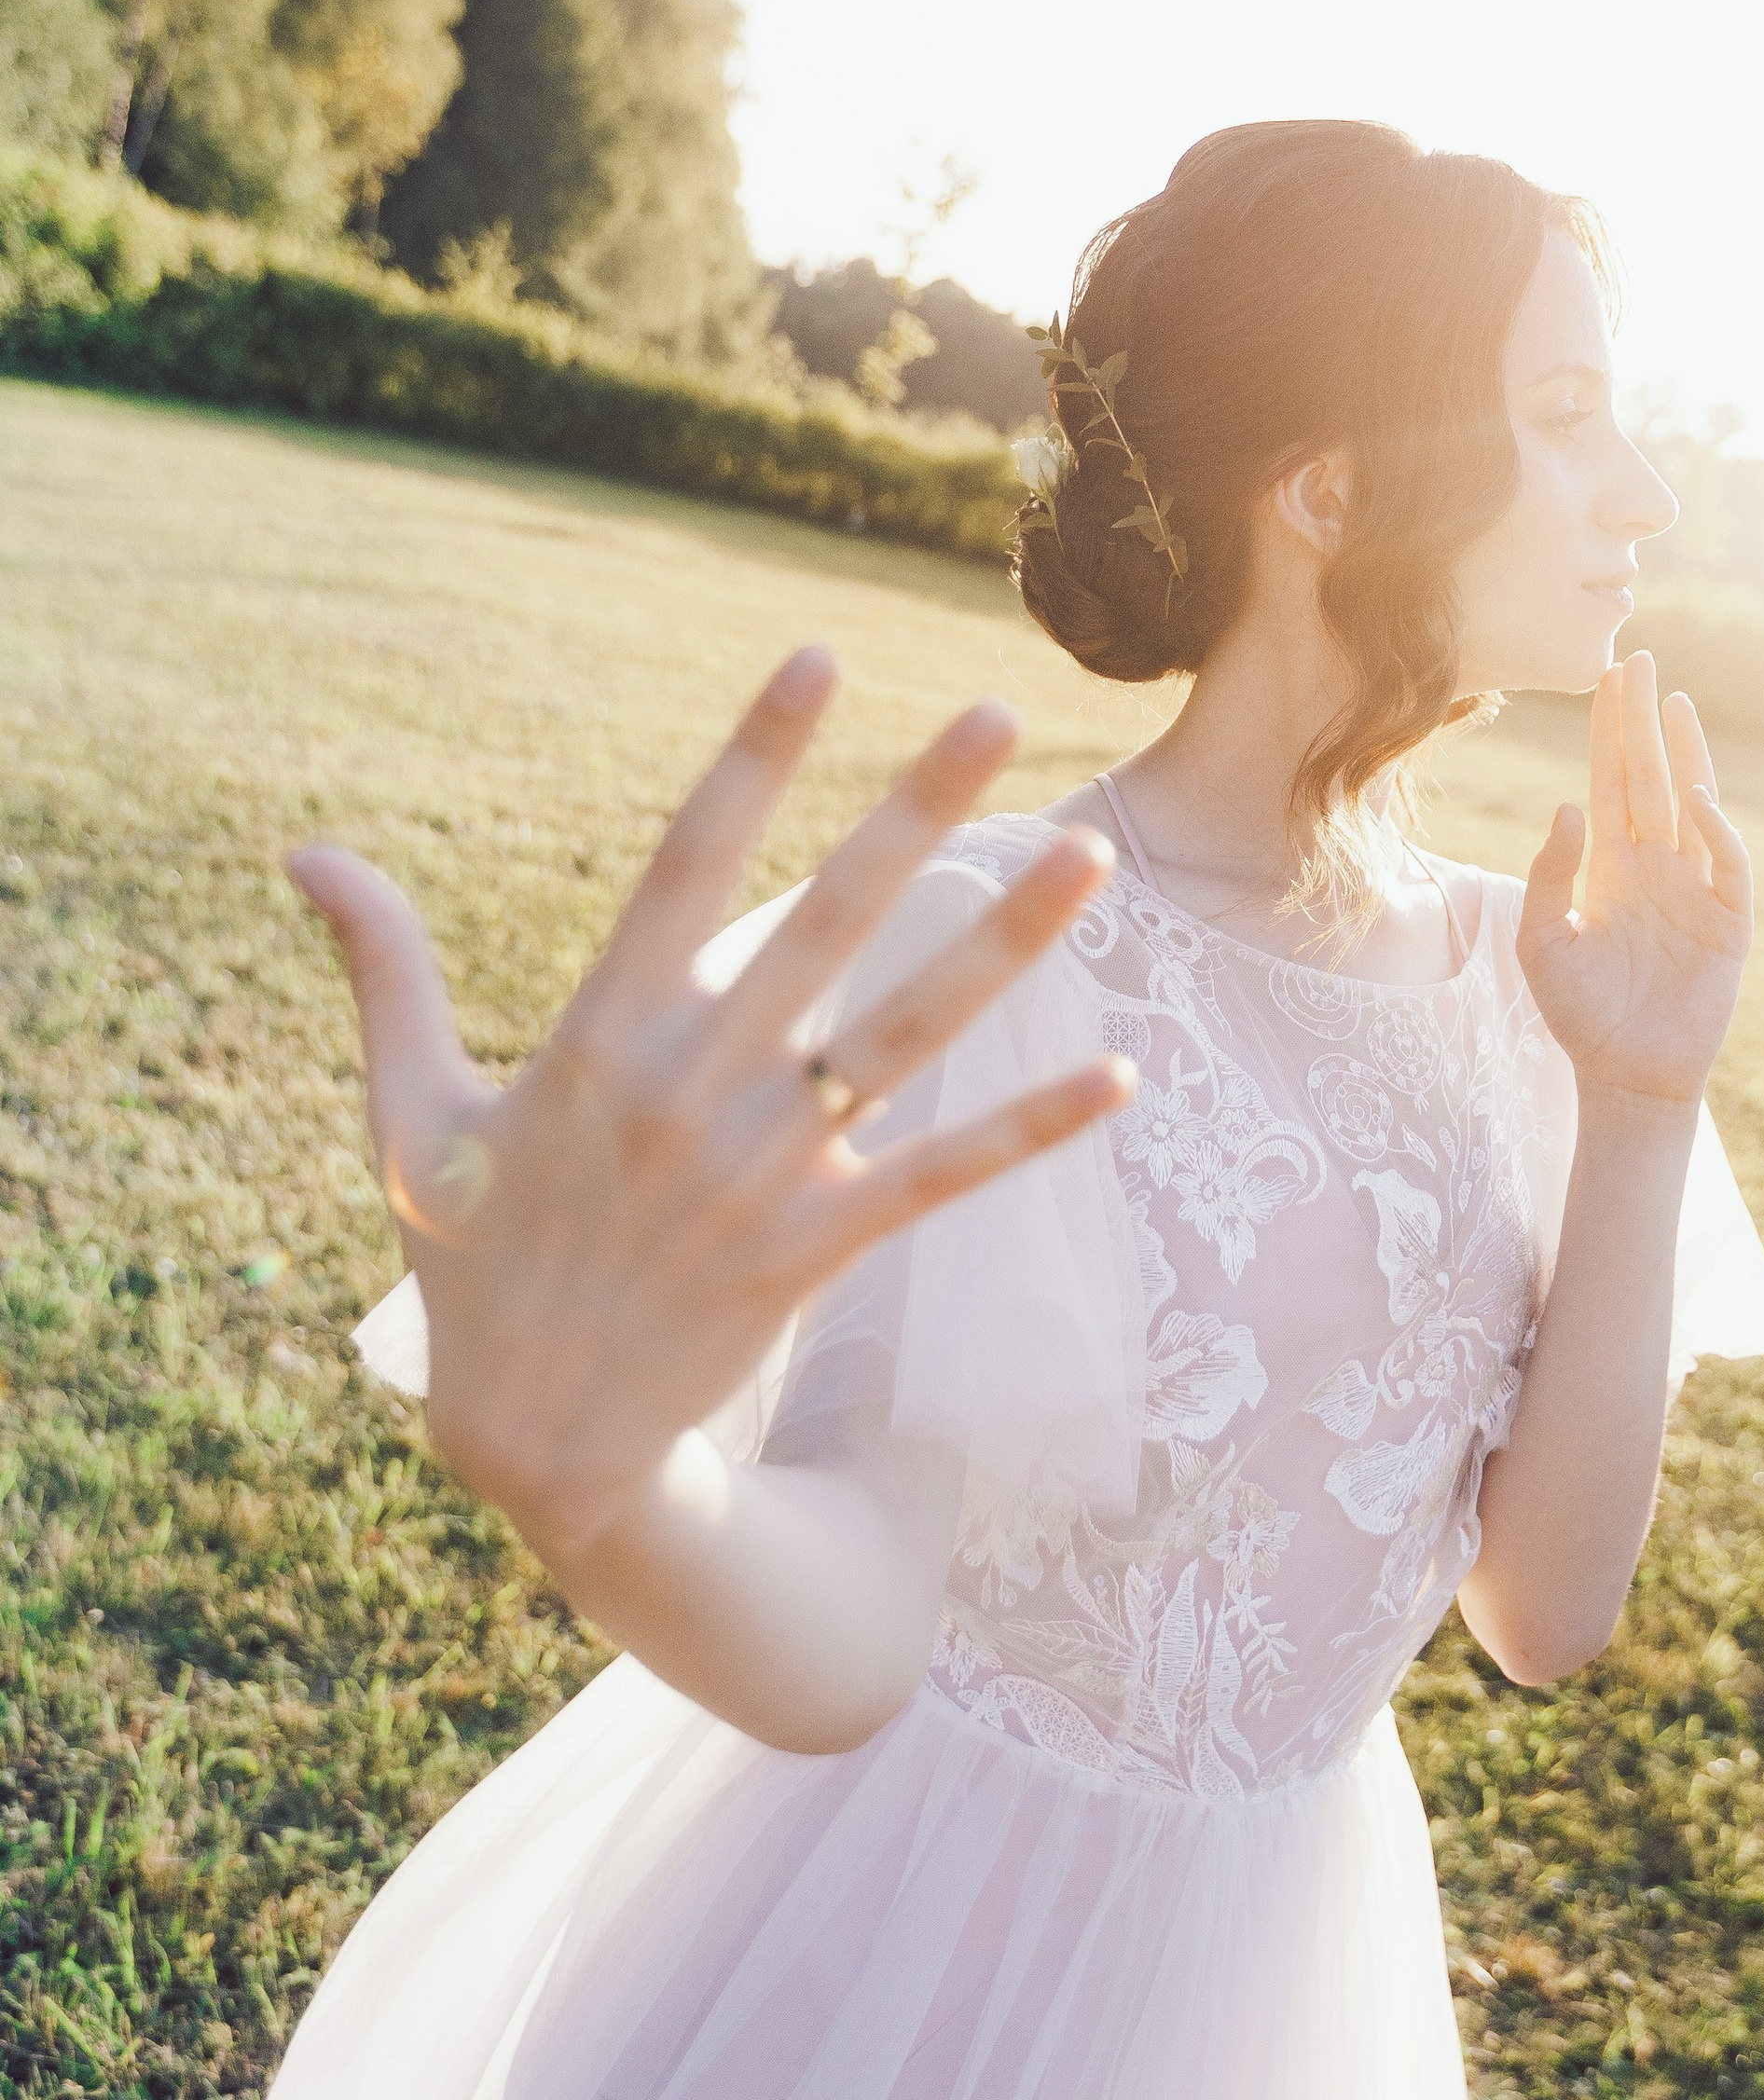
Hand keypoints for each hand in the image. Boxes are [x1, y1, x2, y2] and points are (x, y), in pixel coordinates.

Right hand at [290, 649, 1132, 1554]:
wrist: (534, 1442)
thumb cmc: (471, 1259)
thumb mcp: (407, 1112)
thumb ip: (384, 970)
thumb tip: (304, 851)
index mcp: (600, 1033)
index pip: (689, 859)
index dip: (755, 753)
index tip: (817, 656)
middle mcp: (694, 1086)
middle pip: (827, 920)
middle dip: (915, 811)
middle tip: (995, 712)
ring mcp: (765, 1169)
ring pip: (907, 1032)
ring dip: (1006, 944)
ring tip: (1091, 858)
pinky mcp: (818, 1247)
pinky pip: (944, 1174)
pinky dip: (1032, 1128)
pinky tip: (1122, 1077)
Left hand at [1516, 652, 1752, 1108]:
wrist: (1625, 1074)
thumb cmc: (1579, 1013)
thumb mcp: (1543, 941)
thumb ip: (1549, 873)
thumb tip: (1569, 802)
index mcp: (1609, 865)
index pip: (1609, 781)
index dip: (1609, 731)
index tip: (1608, 677)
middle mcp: (1653, 865)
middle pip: (1649, 776)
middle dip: (1642, 721)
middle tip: (1639, 659)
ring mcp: (1693, 888)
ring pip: (1692, 804)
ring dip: (1687, 755)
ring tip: (1676, 703)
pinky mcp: (1727, 921)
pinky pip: (1726, 864)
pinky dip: (1715, 829)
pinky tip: (1694, 796)